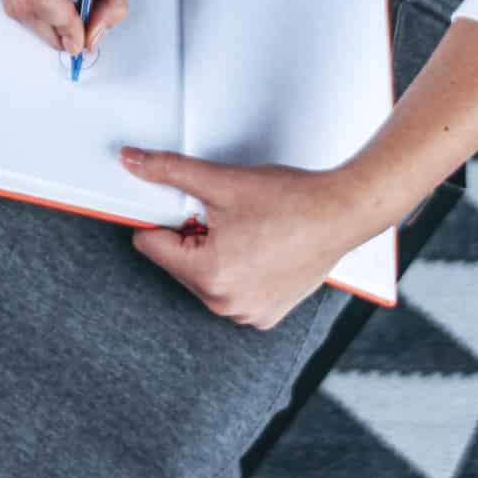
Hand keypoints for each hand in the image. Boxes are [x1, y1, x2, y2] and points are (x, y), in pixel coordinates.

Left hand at [122, 148, 371, 329]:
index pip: (150, 245)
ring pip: (204, 277)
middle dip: (193, 236)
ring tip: (249, 231)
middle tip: (229, 216)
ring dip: (215, 253)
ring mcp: (248, 314)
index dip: (165, 218)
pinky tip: (261, 248)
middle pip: (178, 263)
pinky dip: (238, 270)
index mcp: (208, 275)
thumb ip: (169, 171)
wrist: (343, 213)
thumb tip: (134, 162)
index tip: (187, 207)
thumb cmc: (293, 201)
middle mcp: (225, 304)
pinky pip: (232, 291)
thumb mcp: (222, 181)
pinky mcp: (266, 315)